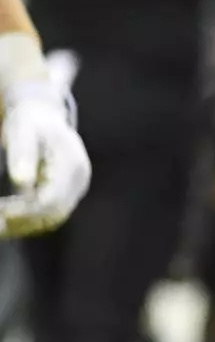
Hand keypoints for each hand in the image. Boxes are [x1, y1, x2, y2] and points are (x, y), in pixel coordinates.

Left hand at [0, 78, 90, 237]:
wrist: (43, 118)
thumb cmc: (29, 123)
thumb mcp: (21, 132)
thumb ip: (22, 155)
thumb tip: (21, 182)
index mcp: (73, 163)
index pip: (52, 200)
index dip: (26, 211)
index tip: (1, 212)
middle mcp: (80, 179)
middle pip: (54, 213)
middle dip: (23, 220)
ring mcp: (77, 188)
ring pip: (52, 219)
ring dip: (25, 224)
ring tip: (0, 218)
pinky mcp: (68, 194)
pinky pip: (50, 215)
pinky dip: (28, 220)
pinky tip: (7, 215)